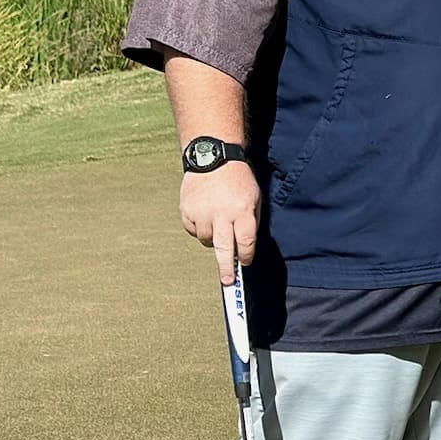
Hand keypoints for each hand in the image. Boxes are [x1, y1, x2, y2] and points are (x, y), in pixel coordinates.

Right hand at [181, 161, 260, 281]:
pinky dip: (199, 227)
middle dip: (226, 267)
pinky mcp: (187, 210)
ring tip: (218, 222)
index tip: (246, 262)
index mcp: (242, 211)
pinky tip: (205, 214)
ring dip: (213, 238)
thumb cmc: (238, 180)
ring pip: (206, 240)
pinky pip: (193, 229)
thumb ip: (250, 222)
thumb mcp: (254, 198)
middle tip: (227, 282)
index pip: (246, 242)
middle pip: (224, 248)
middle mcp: (221, 214)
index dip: (246, 255)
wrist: (212, 157)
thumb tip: (245, 248)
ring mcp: (202, 213)